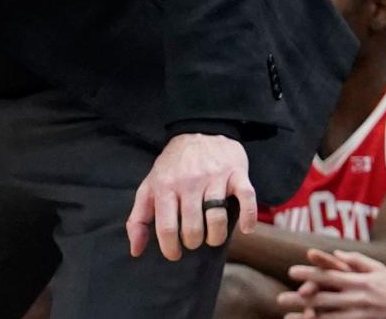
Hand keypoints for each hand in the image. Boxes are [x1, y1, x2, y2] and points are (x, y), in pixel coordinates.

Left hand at [126, 133, 255, 260]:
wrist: (198, 131)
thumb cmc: (173, 167)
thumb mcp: (150, 187)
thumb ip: (139, 217)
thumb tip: (136, 251)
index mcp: (165, 186)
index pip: (166, 227)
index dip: (170, 248)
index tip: (174, 254)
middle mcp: (189, 182)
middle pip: (193, 227)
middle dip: (194, 242)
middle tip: (193, 240)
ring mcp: (214, 177)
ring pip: (217, 218)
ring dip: (216, 236)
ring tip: (212, 237)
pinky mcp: (237, 174)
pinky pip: (247, 199)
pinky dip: (249, 218)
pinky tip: (245, 229)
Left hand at [278, 249, 385, 318]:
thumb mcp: (377, 269)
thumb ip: (355, 260)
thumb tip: (334, 252)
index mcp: (359, 281)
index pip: (329, 276)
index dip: (310, 274)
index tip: (290, 272)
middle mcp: (357, 298)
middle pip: (324, 298)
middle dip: (301, 299)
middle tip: (279, 299)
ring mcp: (359, 314)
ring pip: (329, 317)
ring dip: (307, 317)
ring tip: (288, 317)